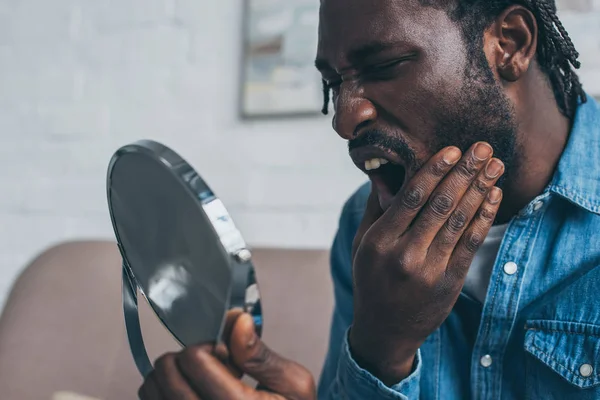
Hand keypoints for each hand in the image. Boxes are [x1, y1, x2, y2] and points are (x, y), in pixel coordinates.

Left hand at [138, 310, 315, 399]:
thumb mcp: (294, 385)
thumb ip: (262, 355)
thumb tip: (237, 321)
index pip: (195, 360)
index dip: (208, 346)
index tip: (225, 353)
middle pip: (167, 373)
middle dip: (186, 357)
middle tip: (211, 364)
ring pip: (153, 390)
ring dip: (171, 374)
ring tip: (200, 380)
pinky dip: (162, 390)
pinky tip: (191, 392)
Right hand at [350, 142, 503, 383]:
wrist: (385, 329)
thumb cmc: (372, 279)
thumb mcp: (361, 244)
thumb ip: (375, 209)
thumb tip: (385, 172)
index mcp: (379, 241)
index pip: (411, 197)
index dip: (434, 171)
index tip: (452, 150)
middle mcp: (404, 254)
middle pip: (440, 204)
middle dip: (464, 172)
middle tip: (482, 148)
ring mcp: (429, 270)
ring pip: (458, 221)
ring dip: (480, 189)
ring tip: (494, 166)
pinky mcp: (449, 281)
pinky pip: (470, 243)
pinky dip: (483, 217)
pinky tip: (493, 196)